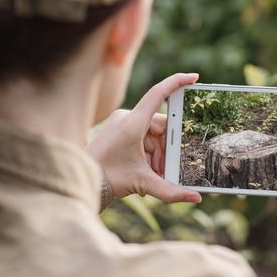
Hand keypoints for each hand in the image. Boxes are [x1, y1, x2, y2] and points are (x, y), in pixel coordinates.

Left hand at [87, 73, 202, 203]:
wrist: (80, 180)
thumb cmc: (106, 178)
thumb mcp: (142, 183)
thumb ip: (170, 191)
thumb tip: (196, 198)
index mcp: (132, 123)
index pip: (158, 94)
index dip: (177, 82)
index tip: (194, 77)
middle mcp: (127, 118)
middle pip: (160, 126)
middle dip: (168, 148)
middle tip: (170, 168)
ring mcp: (122, 124)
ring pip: (153, 136)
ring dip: (159, 155)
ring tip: (155, 174)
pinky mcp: (118, 132)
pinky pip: (143, 139)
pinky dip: (150, 155)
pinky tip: (148, 172)